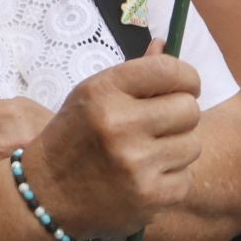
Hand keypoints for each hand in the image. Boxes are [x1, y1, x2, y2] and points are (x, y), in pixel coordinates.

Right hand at [20, 45, 204, 240]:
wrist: (47, 194)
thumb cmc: (74, 137)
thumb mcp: (92, 95)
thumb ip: (133, 73)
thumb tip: (166, 44)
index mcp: (103, 91)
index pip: (169, 70)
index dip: (186, 77)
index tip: (183, 86)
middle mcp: (119, 124)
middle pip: (189, 108)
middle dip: (179, 115)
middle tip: (160, 124)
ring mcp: (135, 163)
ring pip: (193, 144)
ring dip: (176, 147)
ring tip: (148, 152)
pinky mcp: (149, 196)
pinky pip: (186, 178)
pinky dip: (171, 178)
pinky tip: (145, 177)